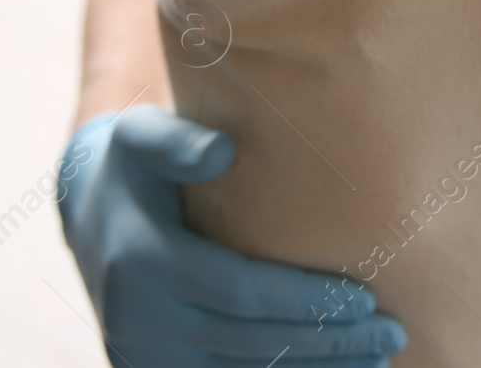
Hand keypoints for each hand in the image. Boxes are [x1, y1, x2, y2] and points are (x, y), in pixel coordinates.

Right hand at [58, 105, 407, 366]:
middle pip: (250, 341)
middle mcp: (139, 320)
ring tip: (380, 356)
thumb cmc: (133, 164)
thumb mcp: (139, 135)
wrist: (87, 216)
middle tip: (393, 329)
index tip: (364, 295)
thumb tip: (223, 151)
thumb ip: (175, 140)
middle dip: (328, 340)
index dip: (303, 298)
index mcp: (143, 259)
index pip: (238, 290)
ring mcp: (144, 356)